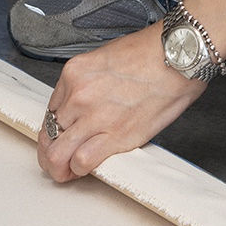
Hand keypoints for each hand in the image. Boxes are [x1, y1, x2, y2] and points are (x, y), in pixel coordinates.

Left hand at [37, 24, 204, 182]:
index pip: (49, 111)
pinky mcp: (114, 135)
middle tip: (56, 161)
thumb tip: (87, 106)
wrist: (177, 57)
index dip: (54, 130)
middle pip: (48, 134)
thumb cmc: (151, 54)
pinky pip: (81, 161)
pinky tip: (85, 169)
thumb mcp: (105, 58)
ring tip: (67, 172)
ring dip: (60, 167)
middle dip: (50, 152)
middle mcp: (78, 95)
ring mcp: (93, 116)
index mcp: (74, 74)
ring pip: (57, 153)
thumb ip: (90, 83)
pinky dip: (80, 170)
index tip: (60, 138)